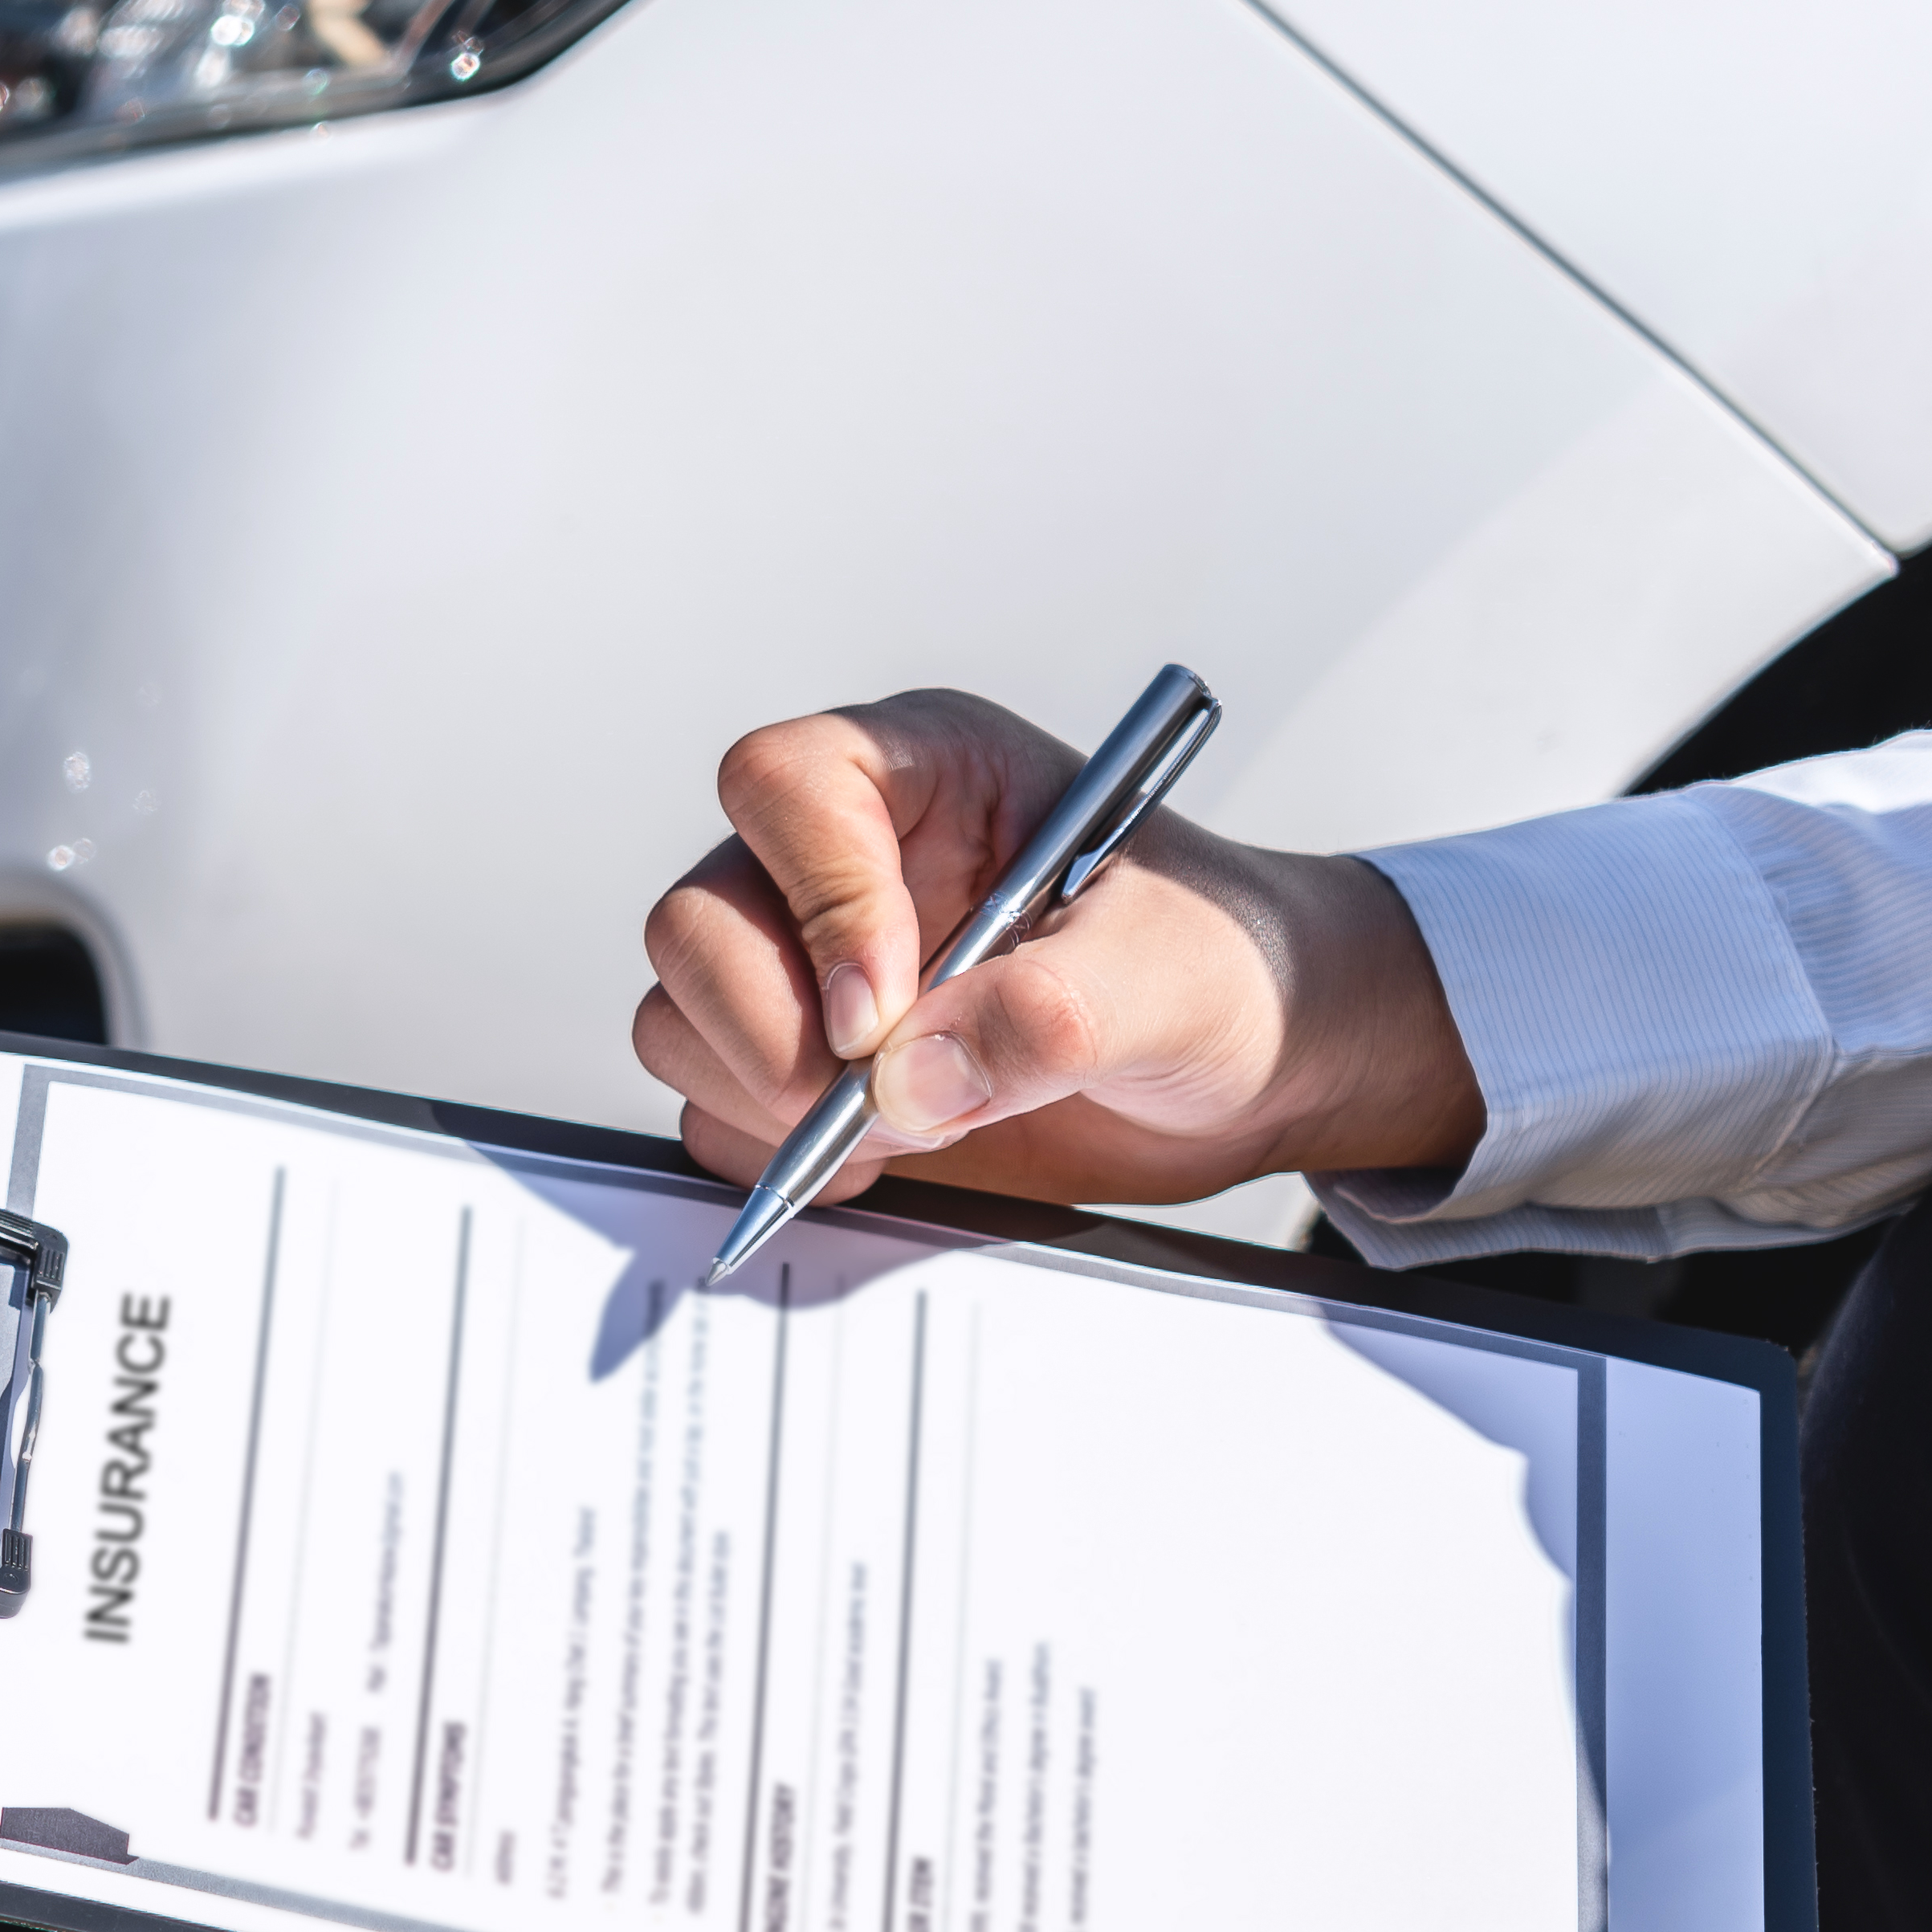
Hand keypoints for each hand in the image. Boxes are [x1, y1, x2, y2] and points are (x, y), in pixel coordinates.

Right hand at [633, 691, 1481, 1214]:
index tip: (884, 1011)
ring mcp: (803, 968)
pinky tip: (882, 1157)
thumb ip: (1051, 1015)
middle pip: (699, 919)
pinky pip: (710, 1111)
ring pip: (679, 1017)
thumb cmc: (1226, 972)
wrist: (1251, 1067)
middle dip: (769, 1030)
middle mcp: (841, 860)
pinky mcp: (796, 1067)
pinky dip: (772, 1156)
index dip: (816, 898)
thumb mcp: (1173, 978)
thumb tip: (911, 1082)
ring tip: (903, 1132)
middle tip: (871, 1102)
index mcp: (928, 774)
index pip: (788, 783)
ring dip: (763, 1098)